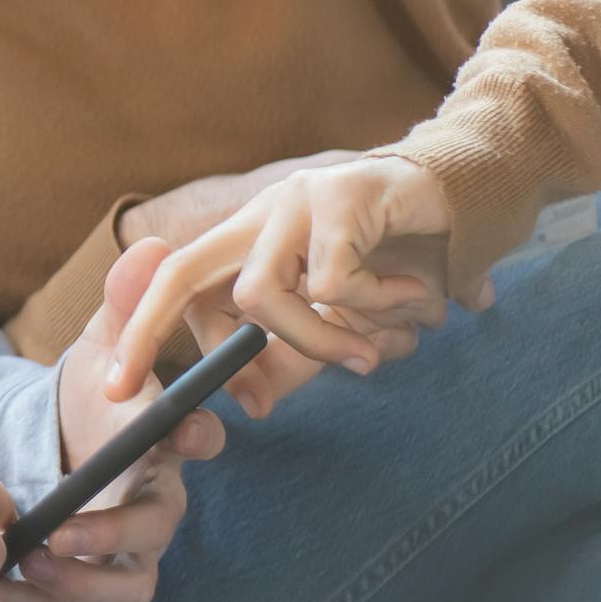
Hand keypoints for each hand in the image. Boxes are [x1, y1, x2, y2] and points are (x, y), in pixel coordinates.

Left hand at [25, 246, 228, 601]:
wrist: (51, 444)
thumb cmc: (91, 395)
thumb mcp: (101, 344)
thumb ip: (124, 302)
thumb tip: (150, 246)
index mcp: (164, 442)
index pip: (201, 443)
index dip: (197, 438)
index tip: (180, 431)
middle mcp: (155, 498)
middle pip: (160, 526)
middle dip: (115, 530)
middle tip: (62, 527)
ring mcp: (126, 545)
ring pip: (133, 583)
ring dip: (86, 580)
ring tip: (31, 560)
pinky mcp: (91, 579)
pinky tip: (3, 585)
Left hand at [106, 153, 494, 404]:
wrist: (481, 193)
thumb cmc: (411, 257)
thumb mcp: (347, 317)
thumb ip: (300, 355)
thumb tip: (254, 408)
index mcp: (254, 237)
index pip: (176, 280)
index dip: (143, 332)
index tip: (119, 388)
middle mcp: (263, 212)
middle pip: (182, 271)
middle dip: (148, 333)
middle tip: (138, 394)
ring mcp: (299, 198)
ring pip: (263, 296)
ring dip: (319, 340)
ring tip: (378, 347)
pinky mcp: (344, 194)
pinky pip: (335, 284)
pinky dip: (377, 306)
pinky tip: (417, 293)